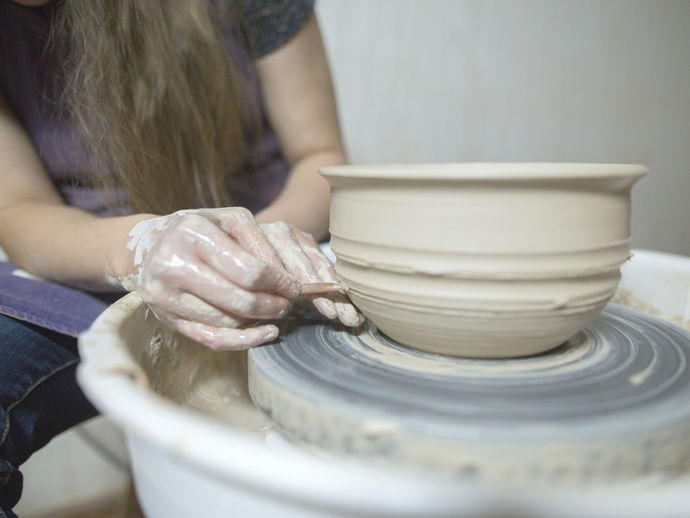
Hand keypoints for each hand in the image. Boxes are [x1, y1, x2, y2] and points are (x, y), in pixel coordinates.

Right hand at [121, 208, 360, 350]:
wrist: (149, 246)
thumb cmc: (199, 230)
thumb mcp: (229, 220)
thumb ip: (260, 241)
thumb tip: (285, 276)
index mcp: (193, 234)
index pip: (249, 270)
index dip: (279, 283)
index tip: (294, 286)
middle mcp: (174, 264)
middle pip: (240, 301)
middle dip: (273, 304)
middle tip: (287, 302)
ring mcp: (165, 296)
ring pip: (228, 321)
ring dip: (259, 318)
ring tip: (272, 308)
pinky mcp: (166, 319)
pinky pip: (212, 339)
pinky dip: (244, 340)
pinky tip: (265, 332)